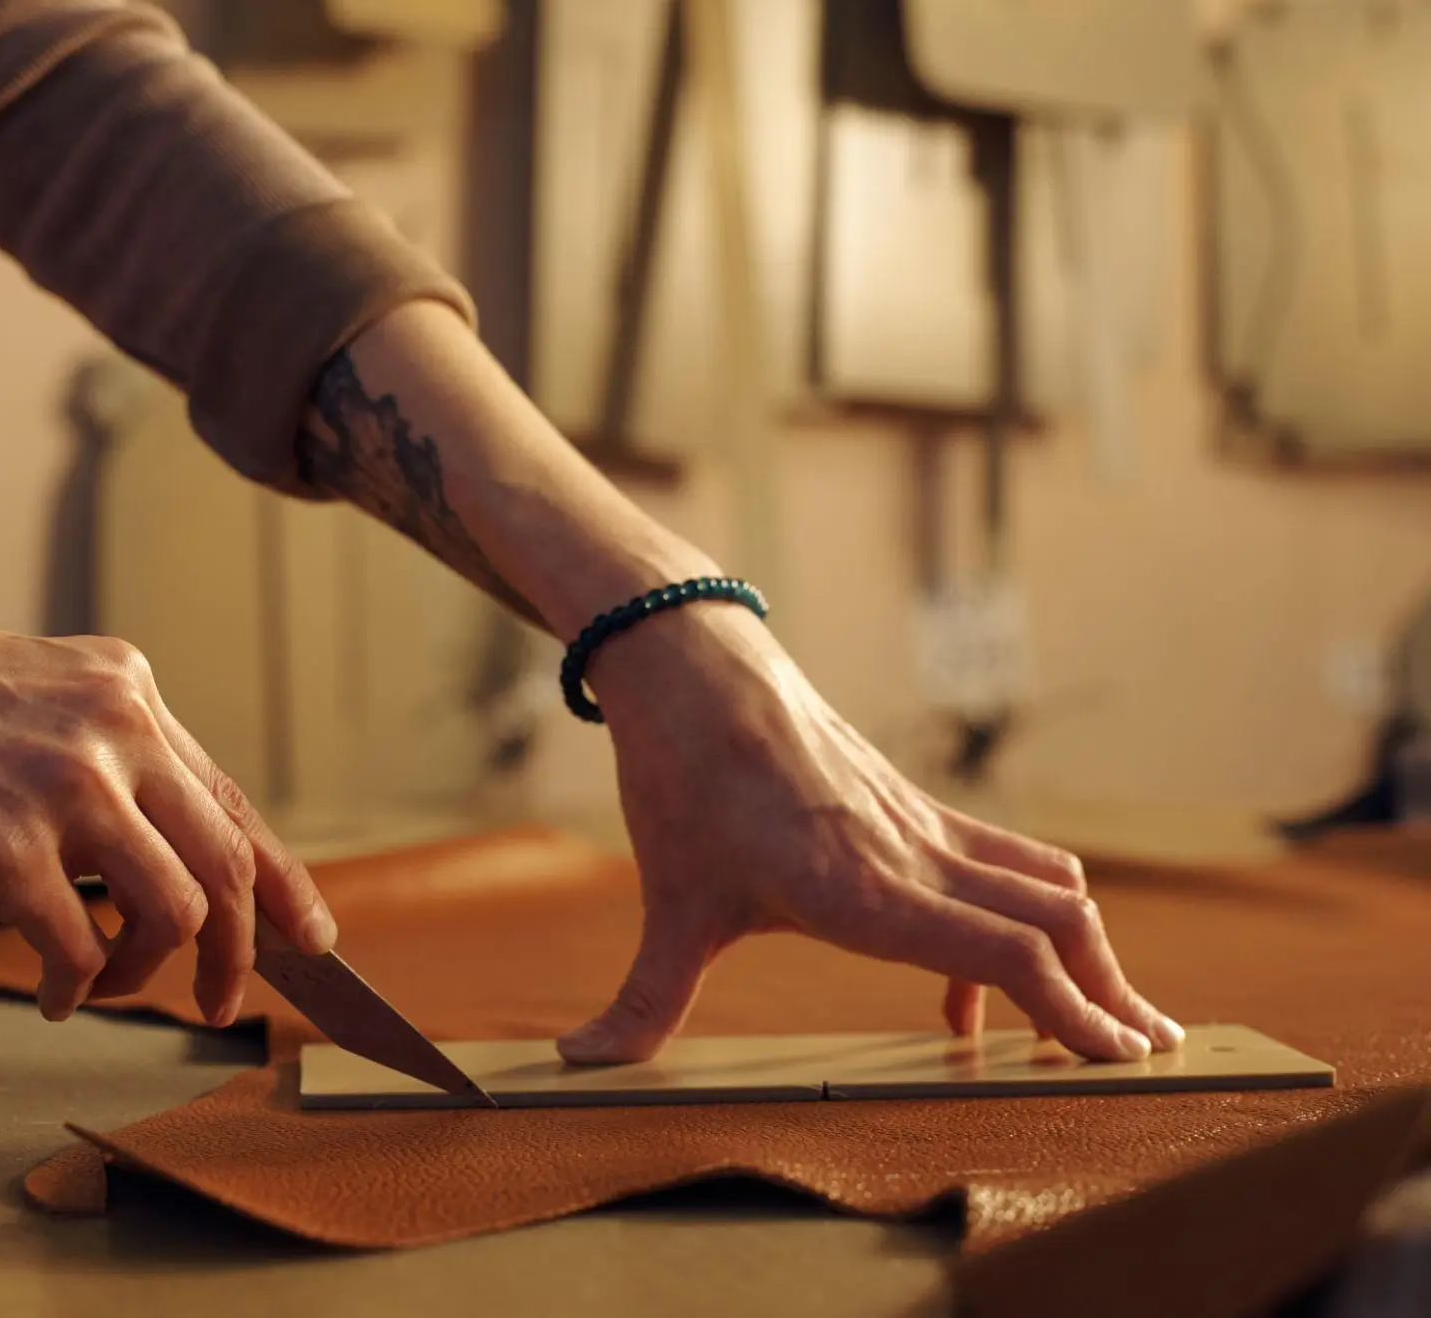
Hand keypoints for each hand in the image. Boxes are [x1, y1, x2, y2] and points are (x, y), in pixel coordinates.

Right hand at [0, 620, 335, 1024]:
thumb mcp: (15, 693)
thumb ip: (96, 751)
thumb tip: (156, 844)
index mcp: (121, 684)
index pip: (230, 793)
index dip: (280, 876)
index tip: (310, 932)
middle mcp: (112, 726)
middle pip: (227, 859)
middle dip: (241, 949)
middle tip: (219, 1001)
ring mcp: (65, 787)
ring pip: (176, 911)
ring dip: (148, 973)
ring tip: (102, 987)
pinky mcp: (7, 853)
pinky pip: (80, 950)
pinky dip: (75, 989)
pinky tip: (49, 994)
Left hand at [556, 601, 1182, 1064]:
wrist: (694, 666)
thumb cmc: (682, 780)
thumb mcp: (671, 902)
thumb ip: (643, 998)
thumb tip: (580, 1063)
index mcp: (866, 890)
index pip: (1007, 954)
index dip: (1072, 1009)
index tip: (1123, 1059)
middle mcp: (913, 856)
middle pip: (1056, 922)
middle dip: (1110, 993)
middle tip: (1148, 1052)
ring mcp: (921, 826)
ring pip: (1043, 884)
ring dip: (1084, 948)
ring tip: (1106, 1016)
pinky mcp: (912, 806)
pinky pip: (1000, 861)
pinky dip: (1028, 913)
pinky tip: (975, 985)